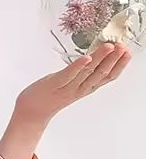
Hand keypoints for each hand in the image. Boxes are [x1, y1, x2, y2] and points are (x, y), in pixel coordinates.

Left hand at [15, 42, 132, 124]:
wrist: (31, 112)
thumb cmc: (50, 95)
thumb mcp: (71, 83)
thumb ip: (82, 73)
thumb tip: (92, 57)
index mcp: (86, 88)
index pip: (108, 77)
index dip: (119, 65)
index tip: (128, 52)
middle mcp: (80, 89)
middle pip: (102, 74)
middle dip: (114, 59)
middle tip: (123, 46)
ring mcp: (68, 87)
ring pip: (88, 72)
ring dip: (100, 58)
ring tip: (110, 46)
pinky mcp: (54, 85)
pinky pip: (69, 75)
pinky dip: (78, 66)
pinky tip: (86, 57)